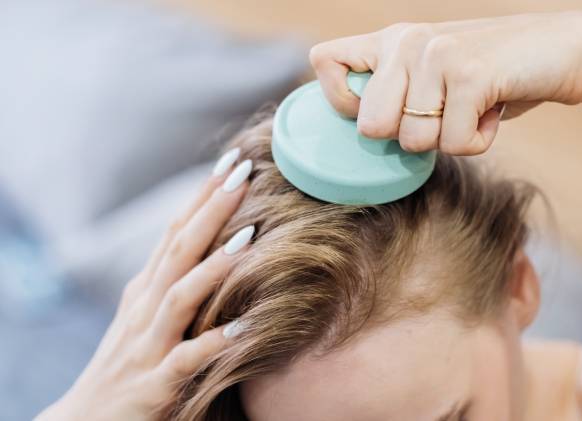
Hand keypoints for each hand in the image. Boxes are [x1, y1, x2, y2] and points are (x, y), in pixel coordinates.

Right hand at [37, 151, 254, 419]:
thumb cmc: (127, 364)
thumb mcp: (147, 315)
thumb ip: (176, 280)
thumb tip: (212, 242)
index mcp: (147, 289)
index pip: (175, 231)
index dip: (203, 196)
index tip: (233, 160)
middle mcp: (146, 309)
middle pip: (179, 250)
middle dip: (211, 211)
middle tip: (243, 174)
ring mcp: (149, 345)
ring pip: (181, 297)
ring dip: (214, 267)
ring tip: (250, 238)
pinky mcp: (156, 384)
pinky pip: (187, 360)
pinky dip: (214, 343)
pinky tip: (244, 329)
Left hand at [310, 12, 581, 154]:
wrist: (563, 50)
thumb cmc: (493, 76)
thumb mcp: (434, 76)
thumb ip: (396, 93)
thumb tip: (362, 134)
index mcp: (391, 39)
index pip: (323, 62)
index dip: (342, 102)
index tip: (384, 114)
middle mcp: (406, 41)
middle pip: (370, 126)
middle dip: (409, 138)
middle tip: (444, 115)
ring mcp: (437, 56)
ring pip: (414, 141)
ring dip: (451, 139)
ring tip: (474, 108)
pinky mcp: (470, 76)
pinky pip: (454, 144)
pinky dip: (479, 141)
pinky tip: (494, 110)